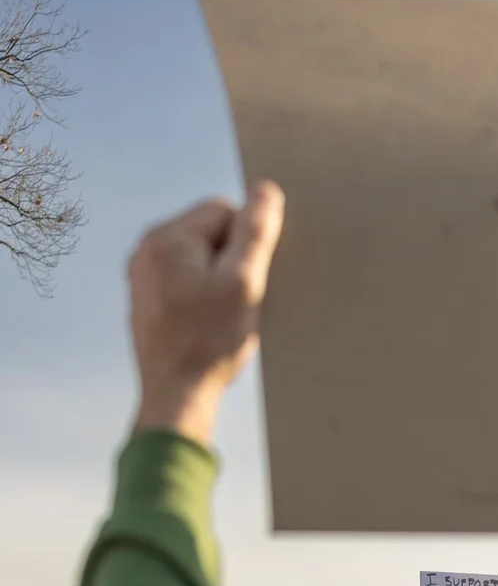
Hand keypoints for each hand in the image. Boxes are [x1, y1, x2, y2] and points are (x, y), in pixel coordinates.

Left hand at [130, 182, 284, 444]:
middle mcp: (147, 248)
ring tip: (220, 317)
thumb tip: (266, 190)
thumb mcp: (244, 284)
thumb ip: (256, 232)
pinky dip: (202, 297)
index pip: (225, 210)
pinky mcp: (146, 298)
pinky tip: (205, 326)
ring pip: (199, 257)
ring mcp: (142, 274)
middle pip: (210, 232)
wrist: (175, 395)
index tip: (246, 282)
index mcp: (167, 237)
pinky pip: (184, 279)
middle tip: (235, 302)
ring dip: (218, 280)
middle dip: (231, 261)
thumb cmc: (211, 342)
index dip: (247, 245)